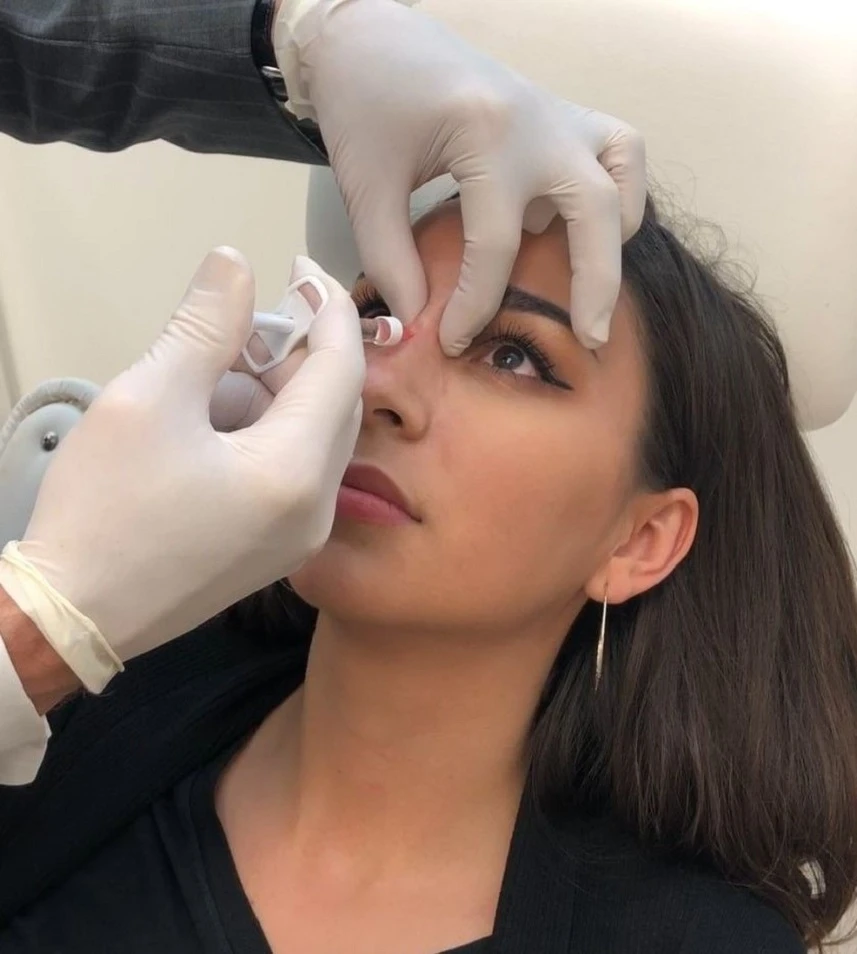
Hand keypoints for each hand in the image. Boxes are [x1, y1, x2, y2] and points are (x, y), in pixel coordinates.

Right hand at [11, 250, 363, 673]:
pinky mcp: (278, 550)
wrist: (73, 616)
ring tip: (204, 378)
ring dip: (271, 394)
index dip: (326, 308)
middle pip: (332, 404)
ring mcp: (302, 537)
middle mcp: (318, 510)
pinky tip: (207, 424)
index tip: (300, 265)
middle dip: (294, 354)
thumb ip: (205, 326)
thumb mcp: (149, 399)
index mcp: (295, 473)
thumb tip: (236, 262)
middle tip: (238, 324)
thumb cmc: (104, 507)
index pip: (341, 369)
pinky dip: (263, 433)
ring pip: (310, 437)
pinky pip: (292, 472)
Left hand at [274, 0, 645, 353]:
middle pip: (592, 211)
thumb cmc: (364, 103)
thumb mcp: (366, 185)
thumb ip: (390, 258)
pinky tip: (579, 220)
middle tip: (589, 341)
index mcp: (485, 133)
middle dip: (595, 284)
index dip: (476, 305)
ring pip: (622, 174)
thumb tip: (417, 322)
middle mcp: (538, 121)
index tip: (454, 343)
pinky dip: (618, 190)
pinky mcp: (561, 112)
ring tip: (592, 280)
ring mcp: (558, 112)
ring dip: (614, 233)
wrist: (371, 35)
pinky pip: (620, 149)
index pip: (496, 244)